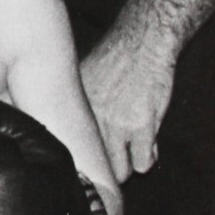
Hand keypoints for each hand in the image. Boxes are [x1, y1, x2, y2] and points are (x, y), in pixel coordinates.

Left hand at [79, 25, 177, 181]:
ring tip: (132, 153)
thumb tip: (66, 132)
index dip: (80, 163)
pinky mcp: (142, 126)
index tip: (86, 170)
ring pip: (122, 171)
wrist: (141, 43)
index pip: (70, 152)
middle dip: (105, 172)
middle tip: (112, 168)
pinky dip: (148, 158)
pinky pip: (144, 162)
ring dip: (128, 166)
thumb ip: (76, 109)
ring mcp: (116, 125)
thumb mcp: (81, 82)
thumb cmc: (112, 60)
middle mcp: (90, 120)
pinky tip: (148, 145)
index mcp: (73, 111)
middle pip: (95, 168)